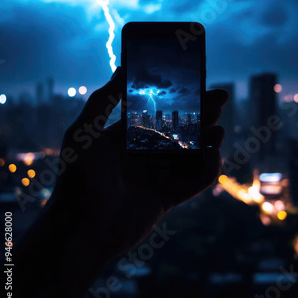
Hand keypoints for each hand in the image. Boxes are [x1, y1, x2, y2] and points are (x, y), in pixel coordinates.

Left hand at [51, 66, 227, 256]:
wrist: (79, 229)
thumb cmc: (77, 177)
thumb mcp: (83, 132)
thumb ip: (103, 100)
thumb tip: (121, 69)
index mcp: (125, 138)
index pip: (157, 113)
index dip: (176, 100)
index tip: (194, 83)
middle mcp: (142, 155)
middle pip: (179, 131)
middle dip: (200, 114)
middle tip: (220, 98)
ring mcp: (156, 176)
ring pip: (190, 154)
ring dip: (207, 140)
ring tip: (219, 129)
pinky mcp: (166, 198)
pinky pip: (193, 181)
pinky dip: (207, 169)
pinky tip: (213, 155)